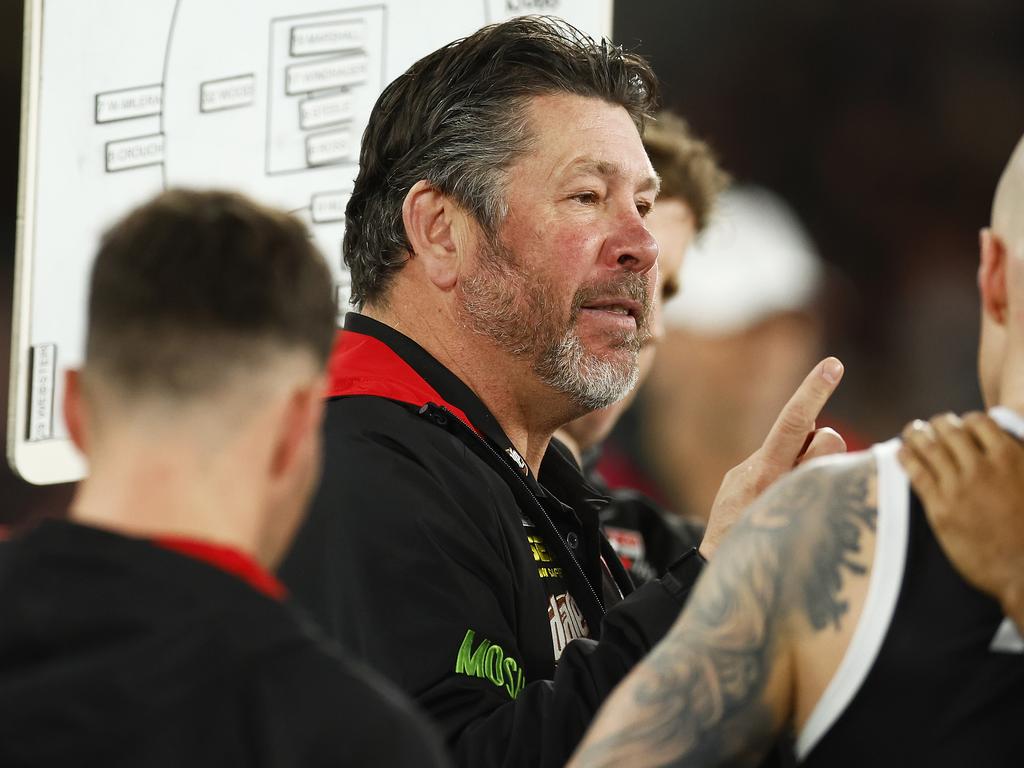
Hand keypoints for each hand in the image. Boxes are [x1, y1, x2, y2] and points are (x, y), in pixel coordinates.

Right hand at [700, 357, 845, 558]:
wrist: (726, 572)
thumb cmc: (735, 522)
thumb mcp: (739, 484)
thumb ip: (772, 457)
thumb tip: (809, 433)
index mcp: (761, 471)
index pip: (792, 422)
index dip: (813, 391)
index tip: (834, 364)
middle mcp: (786, 485)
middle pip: (828, 438)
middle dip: (822, 443)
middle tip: (800, 467)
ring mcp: (806, 503)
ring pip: (835, 461)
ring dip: (823, 467)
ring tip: (800, 491)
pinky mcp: (822, 519)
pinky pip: (837, 486)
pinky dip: (826, 490)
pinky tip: (808, 510)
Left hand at [899, 411, 1023, 629]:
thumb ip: (1018, 462)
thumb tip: (1009, 445)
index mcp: (1010, 458)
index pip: (979, 423)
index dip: (966, 420)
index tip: (960, 424)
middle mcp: (982, 468)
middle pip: (950, 432)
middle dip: (938, 425)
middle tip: (931, 425)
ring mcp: (959, 488)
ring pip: (929, 449)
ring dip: (917, 436)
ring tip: (911, 431)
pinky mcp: (941, 509)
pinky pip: (918, 474)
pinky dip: (907, 459)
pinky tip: (901, 453)